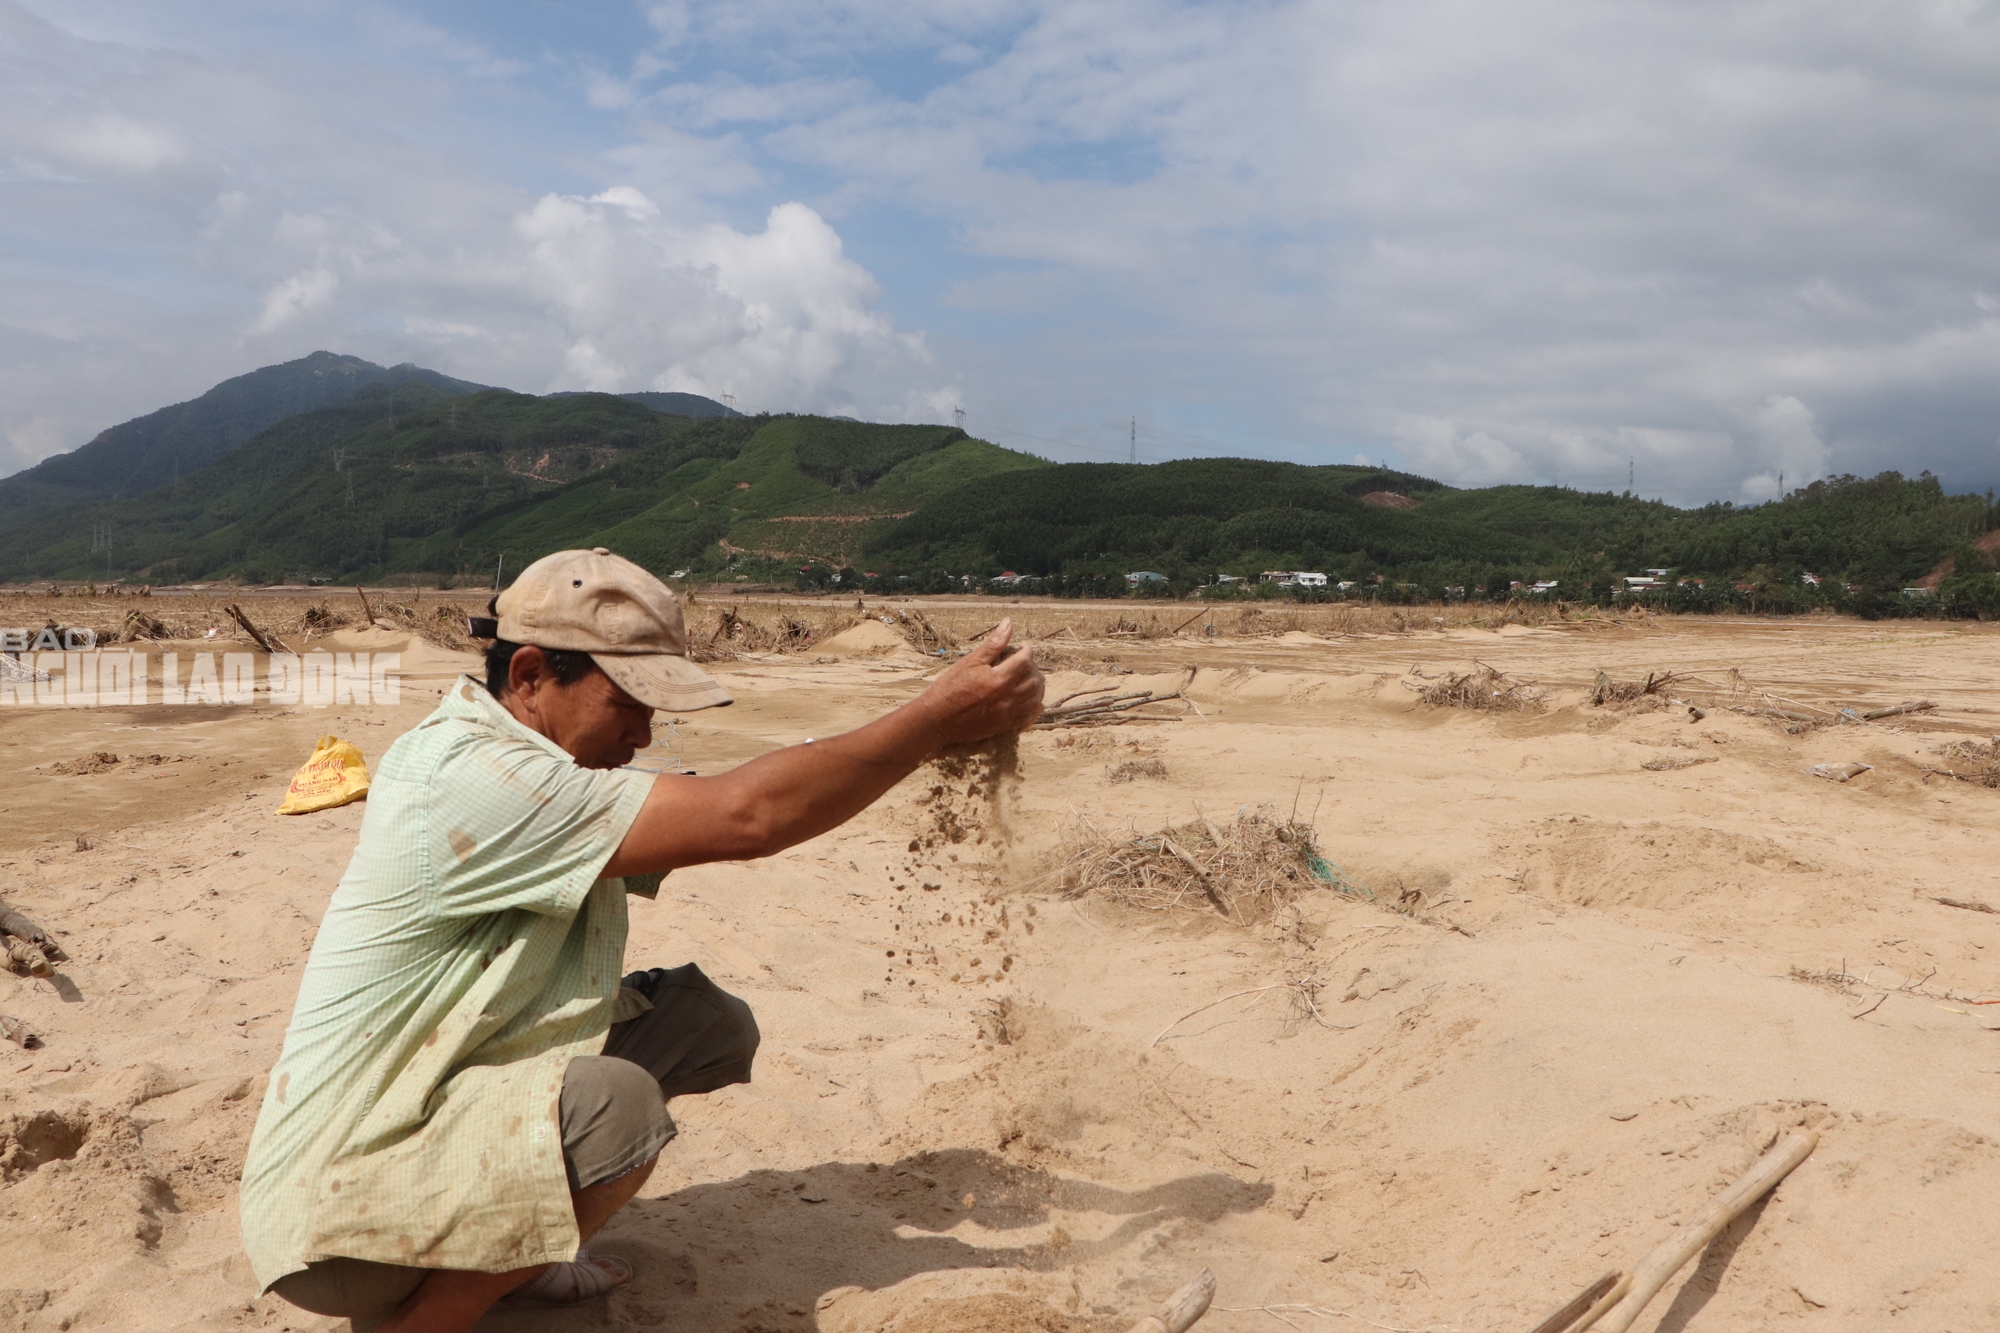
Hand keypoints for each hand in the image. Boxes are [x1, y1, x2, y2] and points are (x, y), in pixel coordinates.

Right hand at [916, 620, 1045, 745]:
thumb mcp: (969, 662)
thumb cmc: (949, 688)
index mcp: (998, 679)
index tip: (1022, 645)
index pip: (1025, 660)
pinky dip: (1034, 706)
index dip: (1027, 650)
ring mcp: (1007, 714)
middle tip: (1026, 661)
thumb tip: (1008, 623)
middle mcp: (1007, 698)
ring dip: (1037, 686)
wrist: (937, 719)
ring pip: (1035, 699)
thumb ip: (993, 644)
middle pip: (1034, 680)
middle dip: (1034, 667)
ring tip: (1030, 677)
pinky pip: (1028, 717)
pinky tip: (1030, 699)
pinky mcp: (1004, 726)